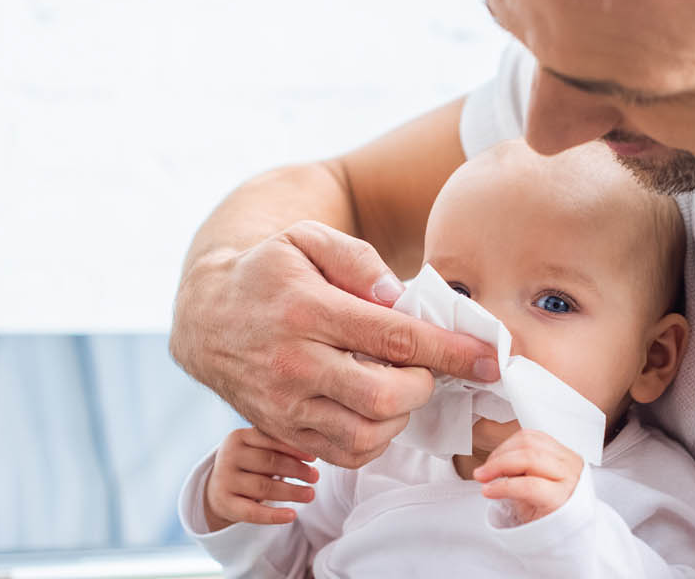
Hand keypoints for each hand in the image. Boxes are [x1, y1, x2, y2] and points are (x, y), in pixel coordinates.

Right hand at [170, 220, 499, 467]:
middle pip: (384, 396)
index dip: (449, 351)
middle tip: (426, 367)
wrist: (205, 317)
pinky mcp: (282, 431)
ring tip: (399, 385)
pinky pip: (345, 455)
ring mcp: (285, 405)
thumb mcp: (306, 240)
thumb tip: (401, 298)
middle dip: (424, 385)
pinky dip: (376, 438)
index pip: (393, 338)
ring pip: (367, 435)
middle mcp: (294, 364)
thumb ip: (358, 261)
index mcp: (307, 311)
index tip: (488, 358)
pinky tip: (377, 408)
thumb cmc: (269, 273)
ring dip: (401, 415)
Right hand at [204, 428, 319, 532]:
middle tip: (315, 476)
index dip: (294, 448)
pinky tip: (292, 515)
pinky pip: (252, 512)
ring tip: (310, 494)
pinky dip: (274, 515)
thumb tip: (314, 451)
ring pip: (264, 487)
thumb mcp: (257, 450)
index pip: (270, 439)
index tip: (314, 457)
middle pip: (269, 462)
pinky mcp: (224, 503)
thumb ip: (279, 446)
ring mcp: (224, 480)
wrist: (218, 488)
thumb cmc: (249, 465)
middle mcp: (228, 456)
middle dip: (296, 469)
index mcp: (238, 437)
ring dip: (291, 491)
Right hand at [473, 430, 583, 524]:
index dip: (503, 486)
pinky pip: (534, 435)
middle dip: (498, 463)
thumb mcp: (533, 517)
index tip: (486, 490)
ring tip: (490, 465)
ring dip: (503, 450)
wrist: (578, 510)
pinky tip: (503, 454)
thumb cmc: (556, 517)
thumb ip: (515, 498)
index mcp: (563, 495)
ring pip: (529, 440)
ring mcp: (566, 455)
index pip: (530, 485)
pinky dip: (513, 442)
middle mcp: (569, 471)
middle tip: (481, 475)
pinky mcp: (561, 446)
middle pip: (529, 456)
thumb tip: (495, 483)